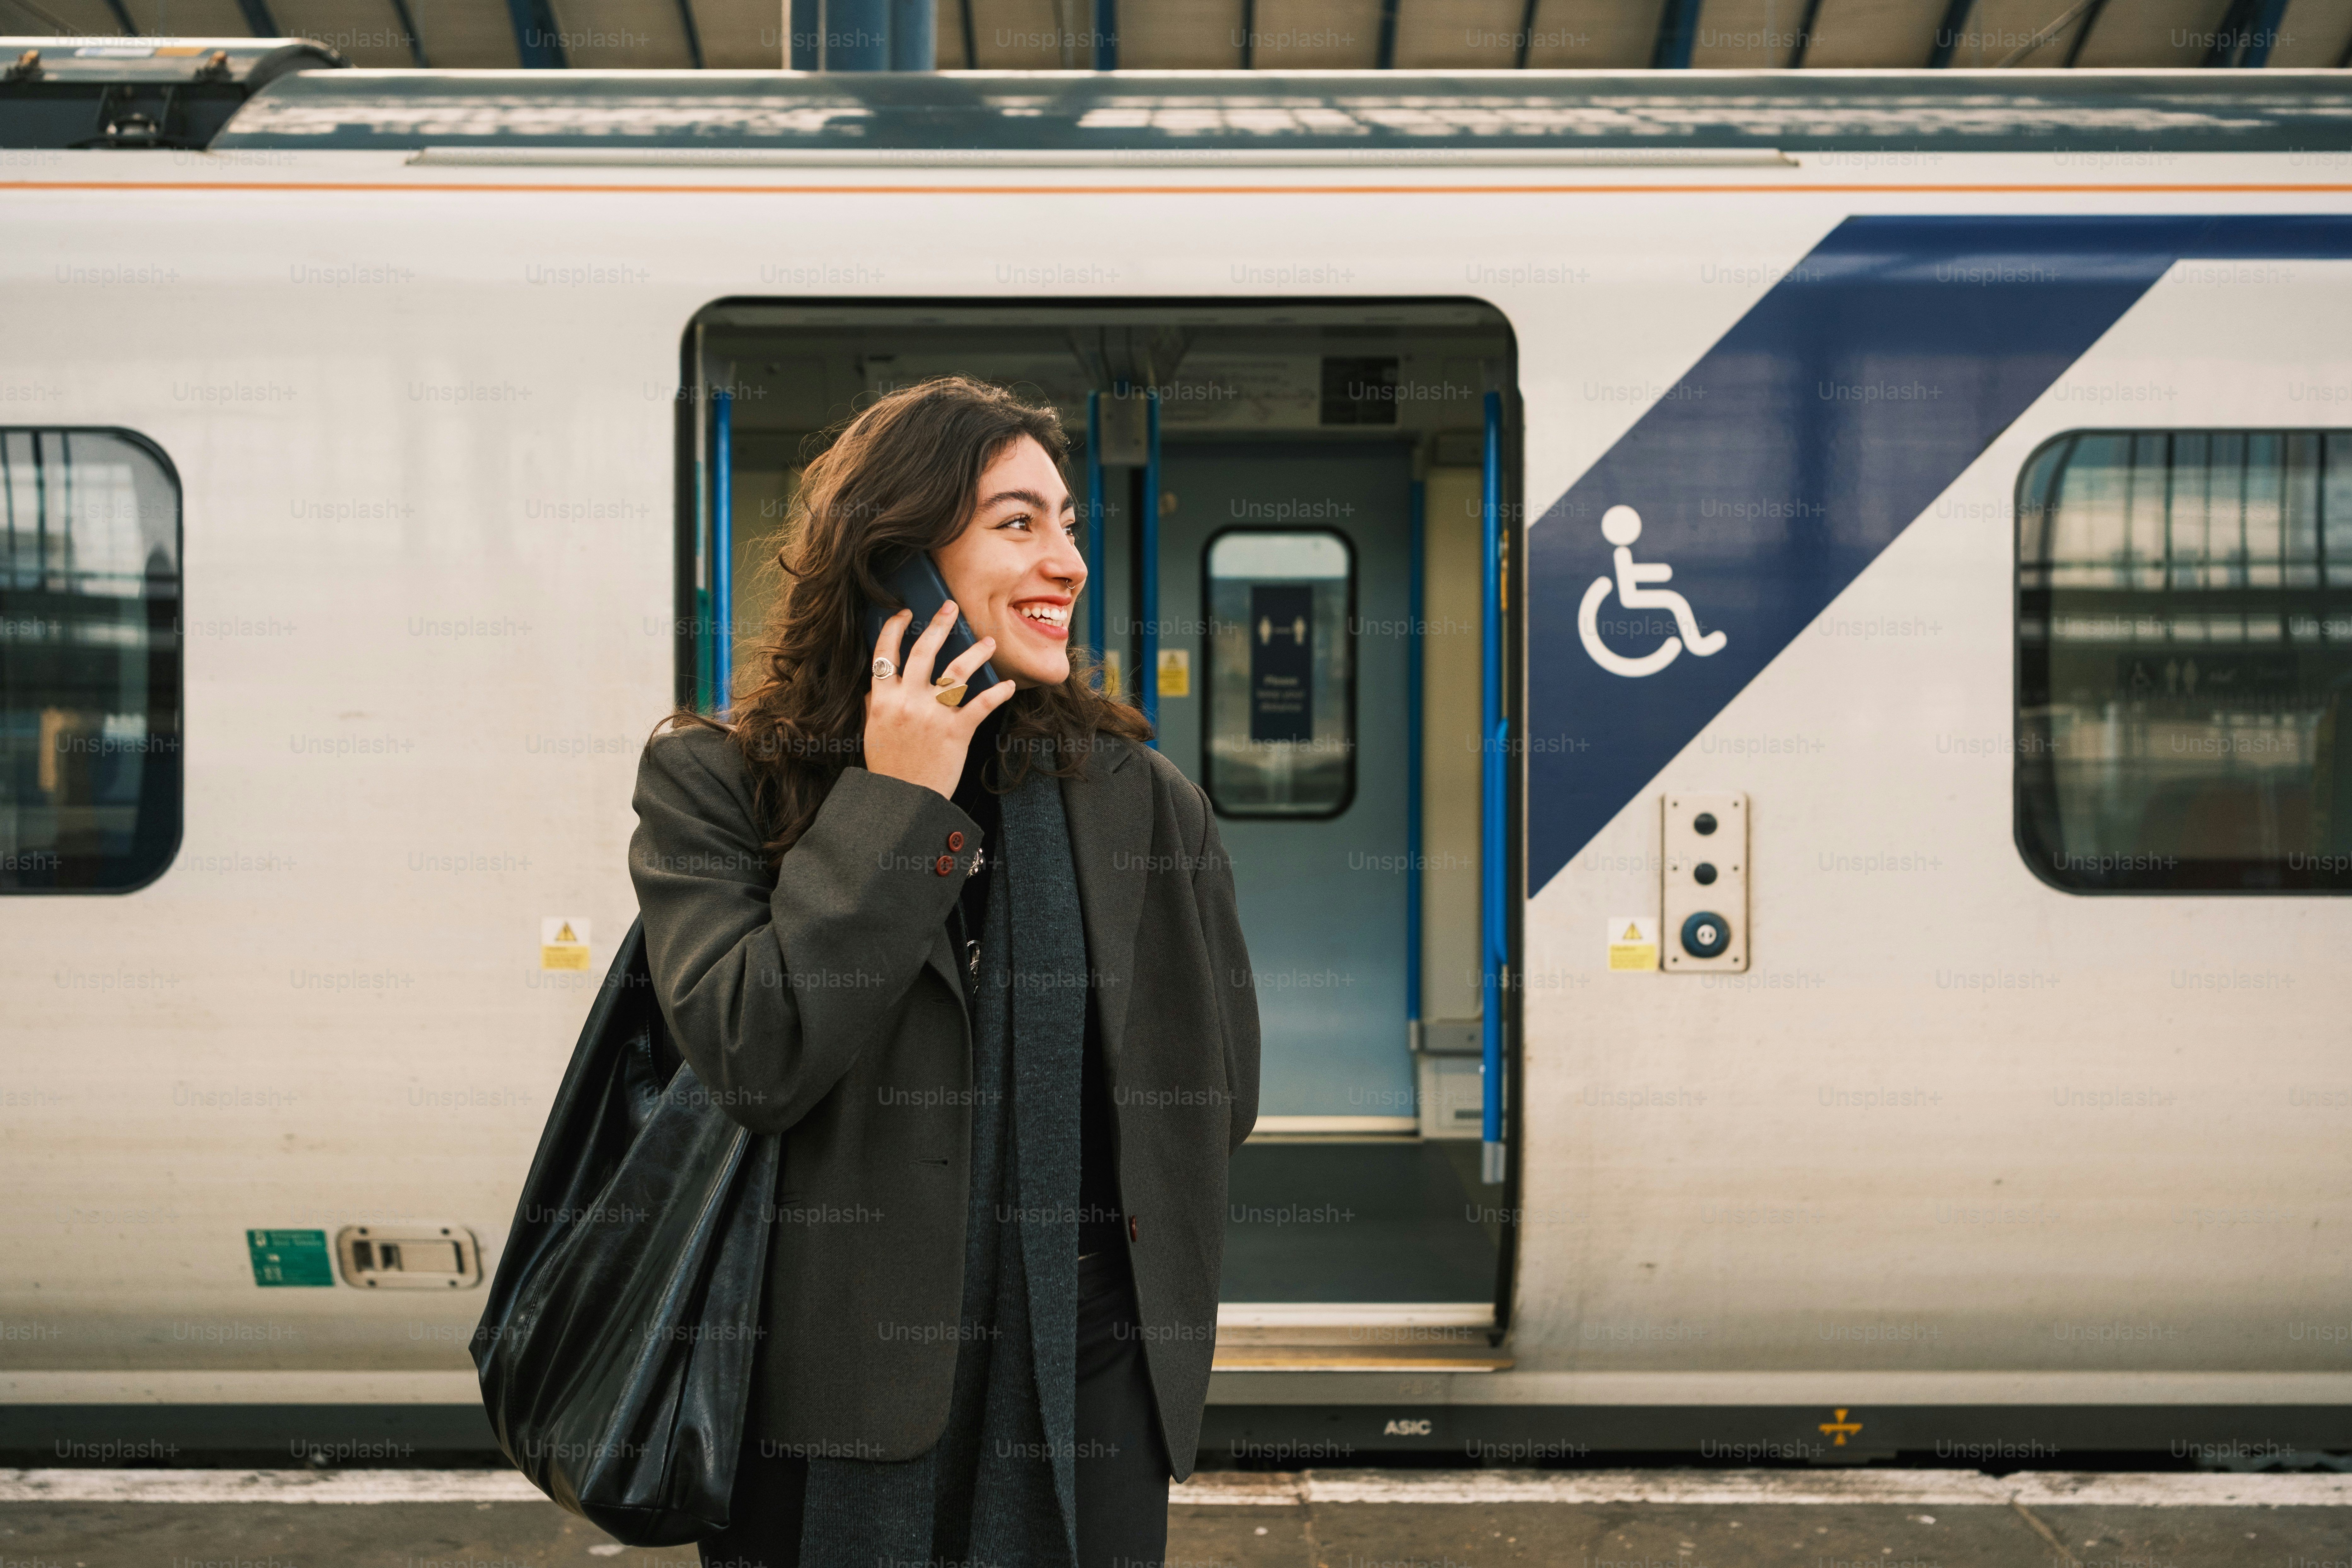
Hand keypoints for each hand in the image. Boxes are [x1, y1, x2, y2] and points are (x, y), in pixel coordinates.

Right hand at [862, 601, 1016, 799]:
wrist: (904, 799)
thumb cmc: (888, 766)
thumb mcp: (873, 731)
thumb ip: (874, 704)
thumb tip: (876, 685)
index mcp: (882, 699)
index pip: (884, 654)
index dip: (893, 628)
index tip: (903, 613)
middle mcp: (907, 701)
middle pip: (923, 651)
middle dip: (938, 625)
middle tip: (950, 607)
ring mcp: (933, 714)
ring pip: (957, 672)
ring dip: (975, 653)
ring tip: (988, 642)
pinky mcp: (956, 730)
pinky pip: (982, 704)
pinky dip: (998, 692)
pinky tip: (1008, 684)